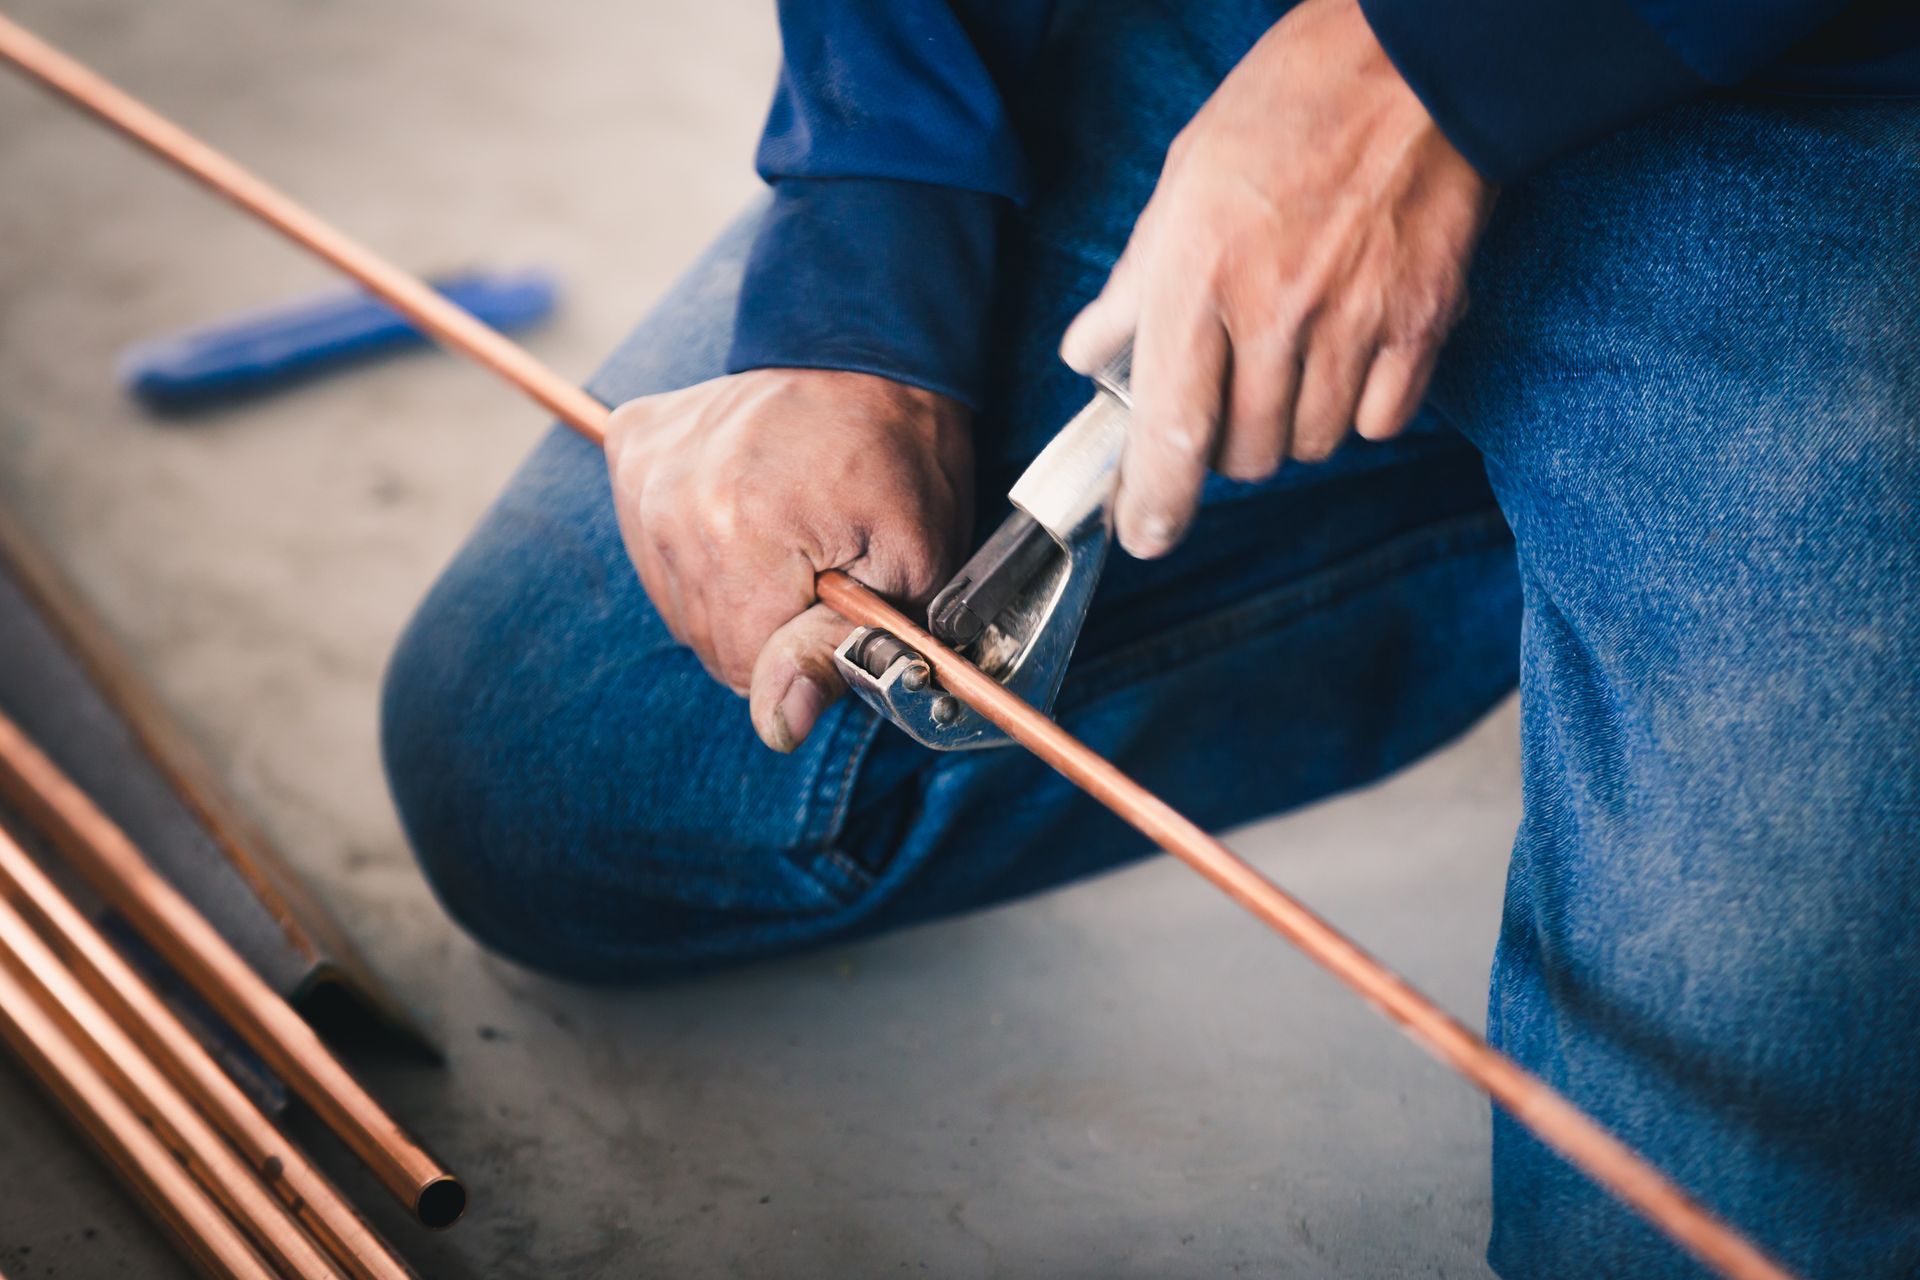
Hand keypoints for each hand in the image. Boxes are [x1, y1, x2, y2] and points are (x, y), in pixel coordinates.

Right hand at [605, 369, 971, 750]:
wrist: (867, 349)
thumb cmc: (903, 456)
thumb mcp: (909, 566)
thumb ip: (840, 650)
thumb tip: (780, 722)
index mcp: (738, 541)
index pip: (749, 669)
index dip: (806, 649)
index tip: (840, 602)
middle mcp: (669, 509)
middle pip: (709, 638)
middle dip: (769, 620)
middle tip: (821, 561)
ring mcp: (641, 477)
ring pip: (679, 597)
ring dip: (732, 584)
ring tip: (785, 526)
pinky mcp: (630, 450)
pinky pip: (654, 538)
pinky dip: (697, 536)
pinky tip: (746, 501)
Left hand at [1060, 0, 1494, 558]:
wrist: (1411, 62)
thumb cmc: (1285, 110)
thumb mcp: (1181, 184)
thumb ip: (1134, 284)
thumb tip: (1089, 356)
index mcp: (1197, 274)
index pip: (1169, 428)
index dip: (1154, 502)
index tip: (1145, 536)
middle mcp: (1272, 310)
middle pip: (1243, 453)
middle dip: (1226, 446)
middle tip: (1229, 391)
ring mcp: (1353, 321)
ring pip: (1310, 445)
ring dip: (1291, 428)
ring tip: (1290, 362)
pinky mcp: (1422, 322)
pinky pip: (1381, 422)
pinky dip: (1361, 411)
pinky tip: (1350, 358)